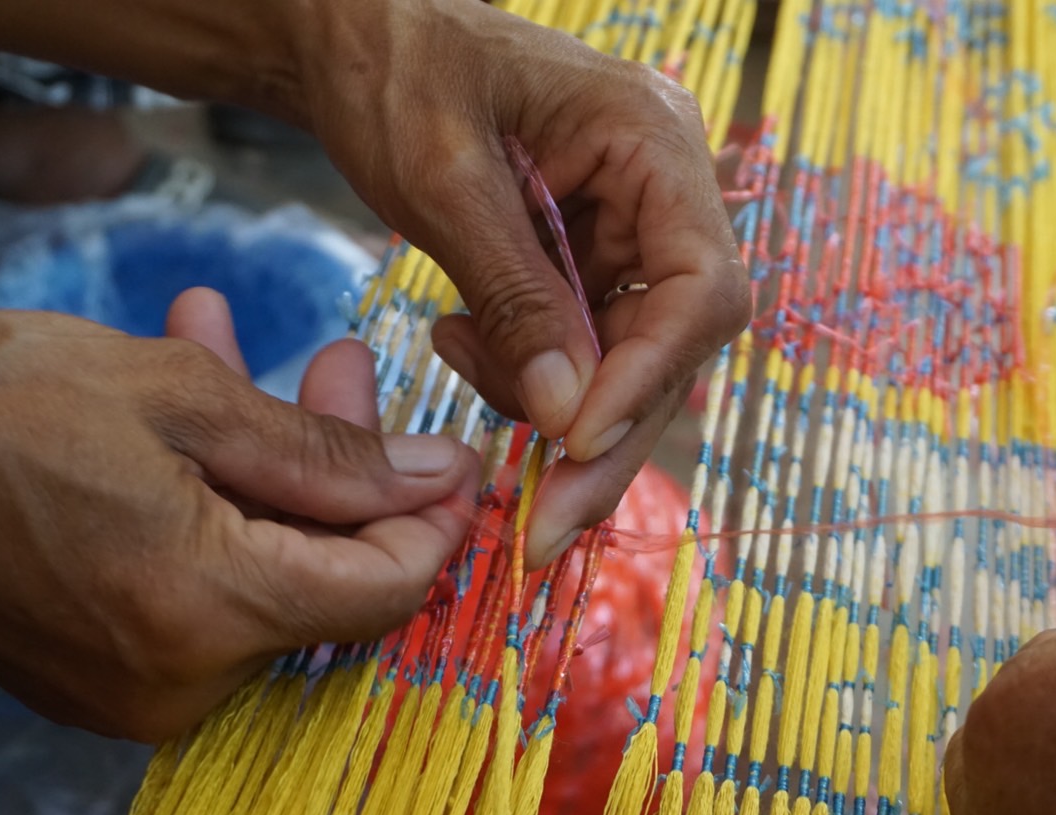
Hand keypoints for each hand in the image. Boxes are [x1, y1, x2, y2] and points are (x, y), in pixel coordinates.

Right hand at [0, 290, 476, 740]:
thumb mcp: (180, 397)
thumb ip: (328, 454)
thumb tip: (435, 480)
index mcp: (209, 614)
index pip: (388, 591)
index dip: (435, 521)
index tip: (452, 453)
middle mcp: (179, 683)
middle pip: (327, 585)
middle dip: (344, 473)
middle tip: (339, 366)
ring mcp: (129, 694)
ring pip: (261, 582)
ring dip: (269, 476)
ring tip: (240, 361)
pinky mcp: (93, 680)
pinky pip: (197, 598)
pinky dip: (211, 515)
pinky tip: (188, 419)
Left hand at [291, 0, 750, 566]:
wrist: (353, 37)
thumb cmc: (394, 69)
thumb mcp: (444, 179)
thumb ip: (515, 295)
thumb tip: (569, 418)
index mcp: (654, 141)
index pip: (702, 286)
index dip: (650, 376)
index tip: (574, 441)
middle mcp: (664, 192)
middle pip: (676, 344)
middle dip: (607, 437)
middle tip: (543, 525)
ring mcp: (631, 231)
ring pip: (632, 364)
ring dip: (556, 406)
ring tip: (458, 357)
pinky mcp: (592, 264)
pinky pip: (584, 350)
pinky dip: (527, 374)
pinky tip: (463, 341)